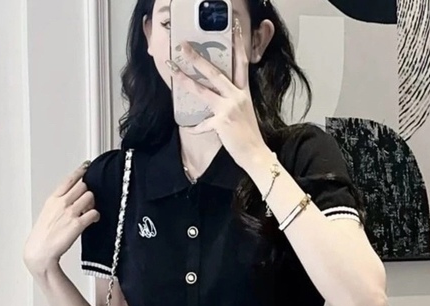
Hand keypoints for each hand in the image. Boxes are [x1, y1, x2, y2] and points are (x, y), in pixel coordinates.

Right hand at [23, 162, 99, 273]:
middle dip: (87, 192)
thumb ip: (59, 203)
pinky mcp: (77, 224)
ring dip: (92, 203)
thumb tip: (70, 199)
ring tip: (89, 211)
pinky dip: (96, 216)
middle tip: (86, 202)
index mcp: (53, 199)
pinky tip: (93, 220)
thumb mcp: (48, 213)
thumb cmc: (43, 235)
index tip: (86, 166)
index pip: (69, 179)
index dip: (80, 171)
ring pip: (90, 196)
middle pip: (83, 186)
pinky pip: (94, 213)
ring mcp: (70, 212)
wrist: (40, 251)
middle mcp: (62, 203)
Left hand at [166, 20, 266, 167]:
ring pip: (203, 90)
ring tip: (173, 70)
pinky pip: (203, 123)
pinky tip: (189, 127)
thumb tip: (216, 94)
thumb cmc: (249, 134)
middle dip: (198, 58)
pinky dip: (195, 126)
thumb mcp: (244, 111)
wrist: (255, 153)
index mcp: (243, 92)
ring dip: (185, 80)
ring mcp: (228, 108)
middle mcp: (237, 96)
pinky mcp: (221, 122)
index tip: (233, 28)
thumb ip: (232, 99)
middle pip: (215, 72)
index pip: (241, 63)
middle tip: (184, 46)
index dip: (238, 44)